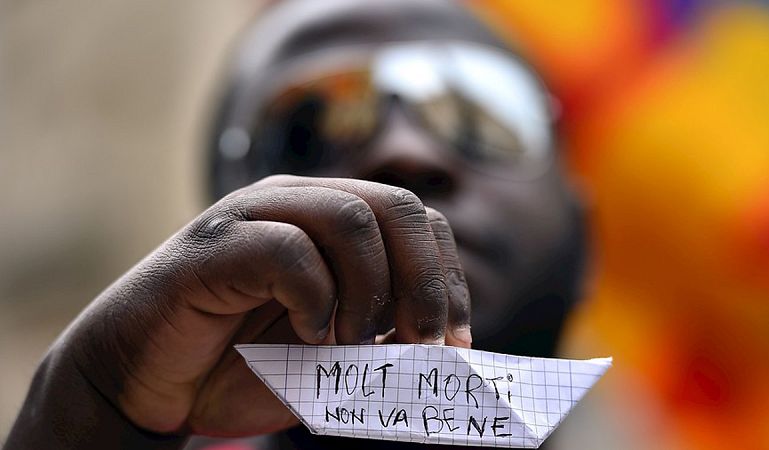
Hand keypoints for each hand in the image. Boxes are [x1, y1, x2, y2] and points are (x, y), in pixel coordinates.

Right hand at [24, 176, 470, 440]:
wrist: (147, 382)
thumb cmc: (241, 365)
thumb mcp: (331, 355)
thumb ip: (381, 339)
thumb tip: (447, 344)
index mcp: (328, 217)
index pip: (416, 217)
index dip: (447, 278)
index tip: (457, 340)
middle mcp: (295, 201)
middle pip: (394, 204)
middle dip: (426, 281)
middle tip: (425, 343)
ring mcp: (252, 215)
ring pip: (350, 218)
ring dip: (371, 292)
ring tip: (353, 343)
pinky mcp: (214, 245)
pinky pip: (289, 250)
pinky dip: (316, 300)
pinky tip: (308, 336)